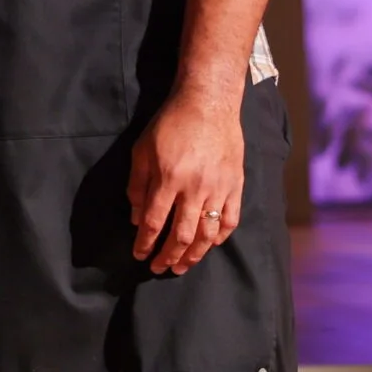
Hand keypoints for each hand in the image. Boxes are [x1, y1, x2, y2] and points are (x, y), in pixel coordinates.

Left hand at [127, 88, 243, 273]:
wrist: (208, 103)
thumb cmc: (170, 123)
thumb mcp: (142, 149)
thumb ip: (138, 185)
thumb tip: (136, 218)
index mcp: (169, 179)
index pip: (155, 223)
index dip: (145, 243)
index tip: (139, 255)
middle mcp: (195, 188)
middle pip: (182, 235)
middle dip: (168, 257)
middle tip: (159, 269)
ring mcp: (219, 188)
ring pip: (208, 234)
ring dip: (194, 255)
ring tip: (183, 266)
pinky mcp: (235, 185)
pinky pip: (231, 219)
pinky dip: (221, 237)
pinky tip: (211, 245)